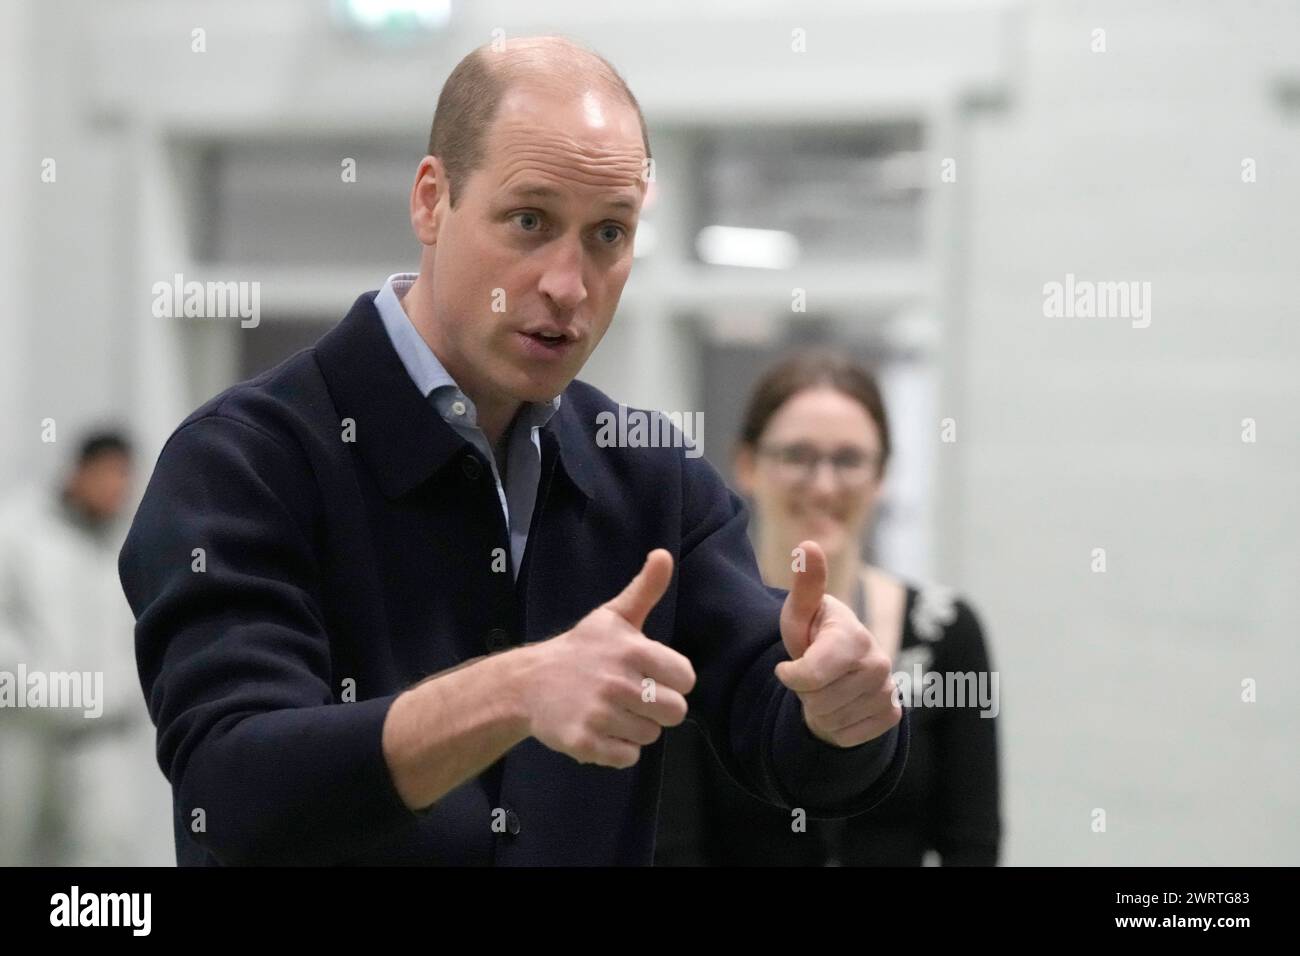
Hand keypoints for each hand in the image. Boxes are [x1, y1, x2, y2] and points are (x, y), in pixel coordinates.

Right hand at [517, 549, 695, 768]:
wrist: (528, 683)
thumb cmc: (581, 649)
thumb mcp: (613, 616)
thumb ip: (645, 589)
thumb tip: (663, 554)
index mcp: (632, 650)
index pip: (686, 678)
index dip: (673, 679)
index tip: (652, 675)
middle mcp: (617, 682)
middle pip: (675, 712)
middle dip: (658, 708)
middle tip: (633, 697)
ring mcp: (599, 714)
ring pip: (651, 736)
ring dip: (636, 728)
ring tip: (613, 711)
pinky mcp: (584, 742)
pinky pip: (627, 758)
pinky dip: (618, 750)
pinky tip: (601, 731)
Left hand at [775, 540, 900, 747]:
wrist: (841, 666)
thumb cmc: (814, 634)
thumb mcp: (800, 612)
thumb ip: (806, 584)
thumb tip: (809, 544)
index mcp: (854, 637)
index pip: (809, 677)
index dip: (790, 676)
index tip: (787, 666)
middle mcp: (879, 664)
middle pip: (818, 701)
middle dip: (805, 693)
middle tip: (814, 675)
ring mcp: (889, 691)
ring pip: (831, 721)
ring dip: (819, 710)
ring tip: (826, 688)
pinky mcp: (892, 715)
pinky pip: (846, 736)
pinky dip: (836, 727)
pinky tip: (841, 704)